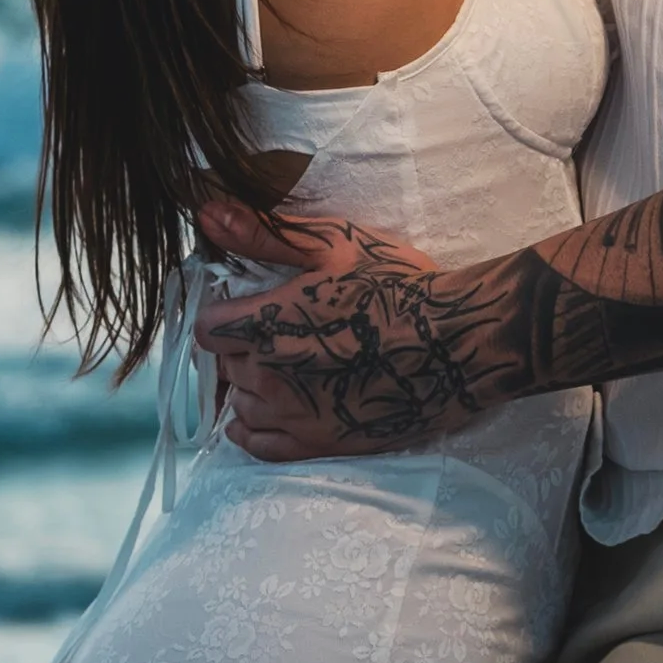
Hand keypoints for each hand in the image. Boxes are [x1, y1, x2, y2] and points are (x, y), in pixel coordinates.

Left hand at [194, 192, 482, 458]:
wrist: (456, 341)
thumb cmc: (398, 285)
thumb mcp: (333, 244)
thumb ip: (263, 233)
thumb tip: (206, 216)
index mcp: (267, 323)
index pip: (207, 328)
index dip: (223, 315)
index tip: (245, 308)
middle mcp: (270, 374)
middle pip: (225, 366)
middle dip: (239, 349)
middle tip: (271, 334)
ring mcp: (293, 415)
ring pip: (239, 405)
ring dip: (249, 386)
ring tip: (279, 370)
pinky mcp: (318, 444)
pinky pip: (260, 447)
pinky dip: (250, 431)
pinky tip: (257, 417)